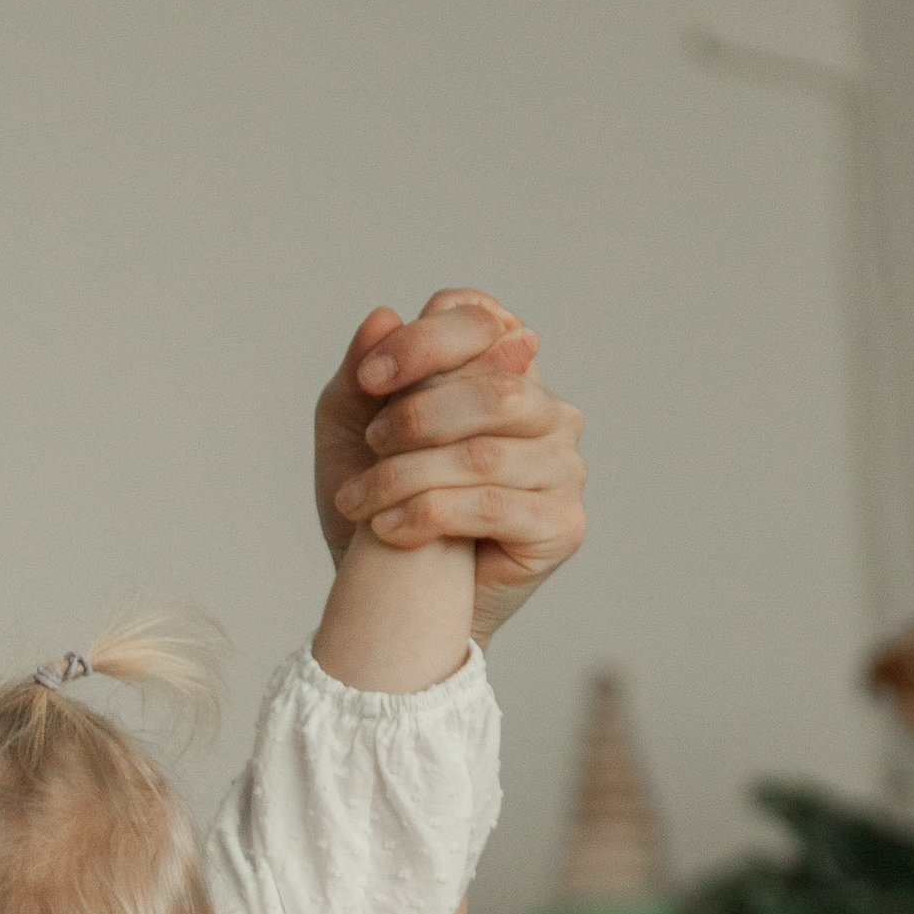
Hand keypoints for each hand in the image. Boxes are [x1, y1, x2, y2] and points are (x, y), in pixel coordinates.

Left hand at [316, 289, 585, 642]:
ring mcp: (562, 467)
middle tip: (368, 448)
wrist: (391, 598)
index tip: (369, 380)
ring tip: (360, 501)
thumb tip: (383, 315)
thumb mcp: (350, 432)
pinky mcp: (563, 524)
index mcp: (504, 368)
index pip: (480, 322)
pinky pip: (492, 506)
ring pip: (486, 452)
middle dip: (416, 416)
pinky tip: (387, 531)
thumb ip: (362, 375)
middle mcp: (546, 410)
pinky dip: (427, 515)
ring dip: (407, 476)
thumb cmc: (378, 503)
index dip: (424, 343)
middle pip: (495, 386)